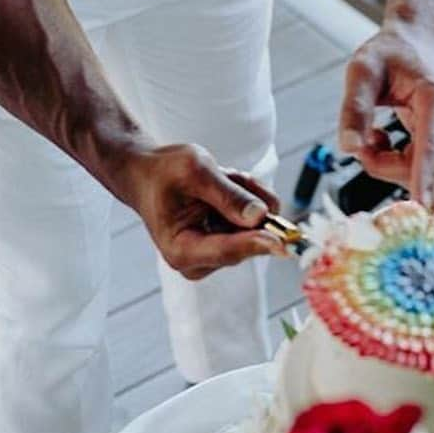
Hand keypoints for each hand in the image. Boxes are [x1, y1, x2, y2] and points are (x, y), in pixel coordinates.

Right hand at [117, 144, 285, 278]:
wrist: (149, 174)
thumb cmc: (165, 172)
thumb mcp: (195, 171)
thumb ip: (227, 195)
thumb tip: (259, 216)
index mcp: (182, 250)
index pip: (228, 250)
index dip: (258, 243)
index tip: (284, 241)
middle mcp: (201, 261)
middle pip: (248, 236)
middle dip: (246, 198)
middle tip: (227, 173)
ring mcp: (217, 253)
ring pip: (256, 223)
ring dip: (245, 193)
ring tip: (220, 177)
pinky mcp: (230, 242)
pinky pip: (257, 218)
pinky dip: (246, 195)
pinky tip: (224, 184)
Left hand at [338, 24, 433, 207]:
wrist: (421, 40)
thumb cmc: (392, 52)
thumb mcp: (363, 69)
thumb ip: (354, 107)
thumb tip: (349, 147)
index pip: (429, 144)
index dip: (424, 176)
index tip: (423, 206)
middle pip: (417, 166)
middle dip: (381, 163)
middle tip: (362, 136)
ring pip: (418, 173)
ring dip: (389, 162)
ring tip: (376, 131)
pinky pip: (424, 170)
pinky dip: (401, 164)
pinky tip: (391, 141)